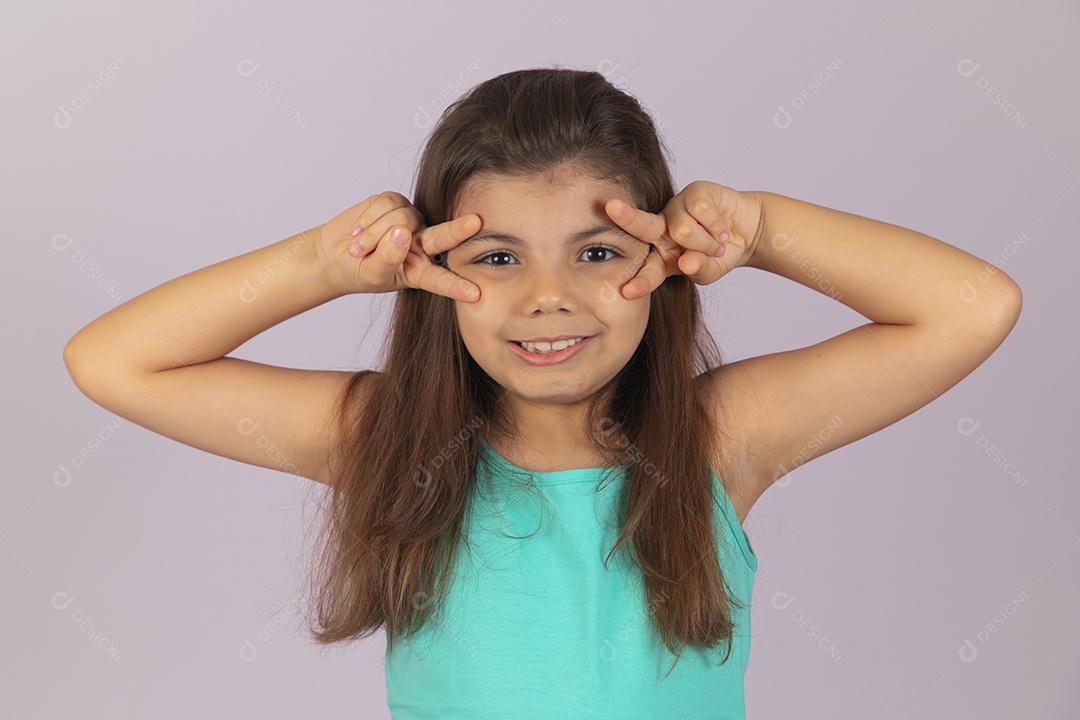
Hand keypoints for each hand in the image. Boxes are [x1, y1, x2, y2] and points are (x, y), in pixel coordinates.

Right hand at [317, 191, 481, 301]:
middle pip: (441, 237)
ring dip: (374, 235)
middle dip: (457, 230)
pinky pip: (387, 205)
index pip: (441, 279)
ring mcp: (411, 221)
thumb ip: (387, 259)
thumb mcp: (372, 274)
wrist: (334, 254)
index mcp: (421, 270)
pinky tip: (358, 230)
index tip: (476, 294)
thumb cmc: (357, 272)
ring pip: (402, 220)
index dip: (456, 286)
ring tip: (359, 248)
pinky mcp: (395, 202)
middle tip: (475, 223)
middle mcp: (422, 244)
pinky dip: (368, 219)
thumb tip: (402, 233)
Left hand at [605, 181, 763, 298]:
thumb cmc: (721, 255)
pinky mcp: (694, 192)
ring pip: (684, 230)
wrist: (747, 232)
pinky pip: (702, 211)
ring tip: (718, 245)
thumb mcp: (710, 271)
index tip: (627, 292)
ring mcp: (676, 208)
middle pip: (643, 225)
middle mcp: (662, 229)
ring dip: (708, 244)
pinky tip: (723, 230)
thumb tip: (687, 263)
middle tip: (611, 207)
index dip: (641, 281)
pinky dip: (718, 228)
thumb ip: (698, 270)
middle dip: (627, 218)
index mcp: (660, 255)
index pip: (648, 270)